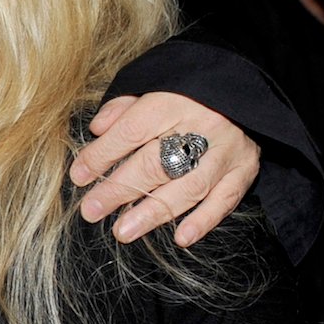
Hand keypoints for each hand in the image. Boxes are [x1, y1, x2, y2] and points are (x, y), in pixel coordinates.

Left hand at [69, 92, 260, 246]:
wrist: (245, 86)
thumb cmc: (187, 92)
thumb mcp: (152, 86)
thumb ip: (123, 108)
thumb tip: (97, 130)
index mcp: (172, 102)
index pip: (131, 132)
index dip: (102, 155)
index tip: (78, 176)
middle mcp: (201, 126)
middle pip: (154, 163)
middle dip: (119, 190)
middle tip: (91, 211)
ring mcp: (226, 150)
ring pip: (187, 187)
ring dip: (154, 213)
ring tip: (123, 231)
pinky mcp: (245, 169)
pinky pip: (225, 199)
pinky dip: (203, 221)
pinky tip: (180, 237)